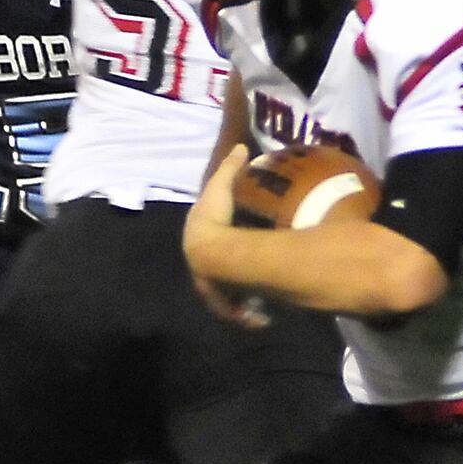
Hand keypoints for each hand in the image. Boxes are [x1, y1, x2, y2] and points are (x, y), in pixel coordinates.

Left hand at [184, 145, 271, 327]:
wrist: (210, 251)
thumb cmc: (214, 217)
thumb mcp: (222, 186)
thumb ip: (230, 168)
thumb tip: (240, 147)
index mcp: (199, 232)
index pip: (210, 231)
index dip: (223, 228)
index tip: (241, 227)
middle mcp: (200, 258)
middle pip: (220, 261)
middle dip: (232, 263)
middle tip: (257, 261)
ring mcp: (210, 281)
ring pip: (228, 288)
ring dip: (241, 292)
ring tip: (263, 293)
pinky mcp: (221, 299)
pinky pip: (237, 308)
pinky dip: (248, 313)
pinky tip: (262, 316)